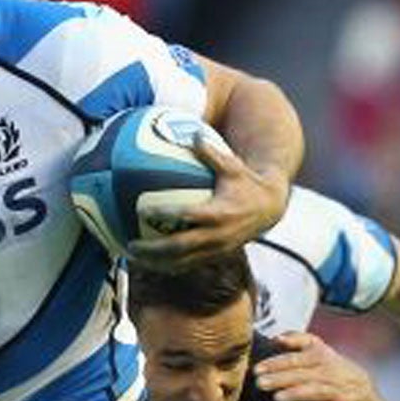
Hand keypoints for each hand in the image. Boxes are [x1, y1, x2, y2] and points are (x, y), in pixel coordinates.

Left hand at [129, 136, 289, 268]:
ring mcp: (216, 249)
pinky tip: (149, 262)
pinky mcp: (215, 257)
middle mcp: (217, 235)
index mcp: (219, 213)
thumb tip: (193, 134)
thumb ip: (212, 153)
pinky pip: (188, 265)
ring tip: (133, 259)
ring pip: (181, 262)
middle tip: (130, 245)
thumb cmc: (247, 183)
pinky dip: (167, 265)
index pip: (186, 215)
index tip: (142, 209)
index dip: (164, 213)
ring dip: (156, 263)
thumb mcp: (233, 166)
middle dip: (153, 250)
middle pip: (179, 247)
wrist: (269, 209)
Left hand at [251, 331, 377, 400]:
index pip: (299, 358)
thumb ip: (300, 342)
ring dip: (297, 394)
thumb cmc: (334, 372)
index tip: (257, 369)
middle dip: (281, 378)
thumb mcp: (322, 353)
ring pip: (317, 392)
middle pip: (304, 374)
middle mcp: (332, 373)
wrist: (366, 395)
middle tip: (259, 383)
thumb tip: (276, 337)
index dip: (278, 362)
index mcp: (324, 357)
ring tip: (277, 398)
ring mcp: (340, 392)